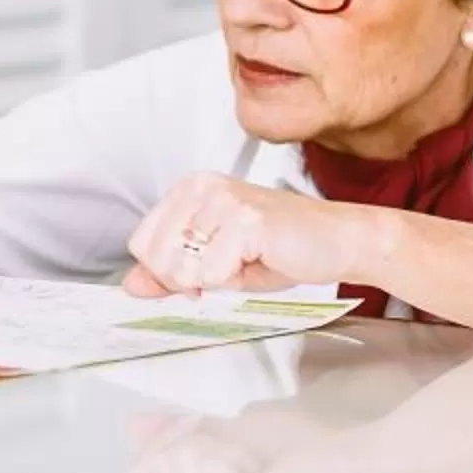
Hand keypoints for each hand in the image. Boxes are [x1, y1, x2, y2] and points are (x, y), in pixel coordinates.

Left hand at [122, 174, 391, 299]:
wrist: (340, 240)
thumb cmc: (285, 247)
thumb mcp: (217, 262)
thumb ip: (172, 272)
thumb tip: (132, 285)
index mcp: (190, 190)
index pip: (141, 243)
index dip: (169, 271)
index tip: (202, 270)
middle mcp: (201, 188)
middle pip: (154, 256)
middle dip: (189, 279)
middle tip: (229, 267)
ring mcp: (222, 200)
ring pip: (180, 267)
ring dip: (215, 280)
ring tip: (246, 261)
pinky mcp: (244, 219)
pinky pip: (211, 273)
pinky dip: (234, 281)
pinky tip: (259, 259)